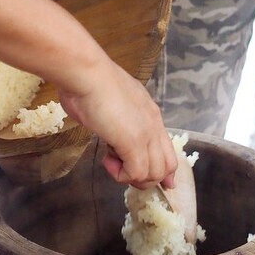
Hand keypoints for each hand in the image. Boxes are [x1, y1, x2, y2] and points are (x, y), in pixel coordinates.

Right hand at [57, 60, 176, 189]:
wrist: (87, 74)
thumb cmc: (90, 83)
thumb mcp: (111, 102)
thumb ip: (116, 118)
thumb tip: (105, 125)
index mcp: (150, 113)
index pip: (168, 149)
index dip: (162, 170)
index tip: (151, 179)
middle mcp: (154, 125)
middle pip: (167, 166)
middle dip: (146, 178)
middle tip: (122, 170)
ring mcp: (146, 134)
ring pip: (154, 174)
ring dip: (131, 176)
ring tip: (111, 162)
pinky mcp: (133, 143)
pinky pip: (136, 173)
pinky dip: (120, 174)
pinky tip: (106, 160)